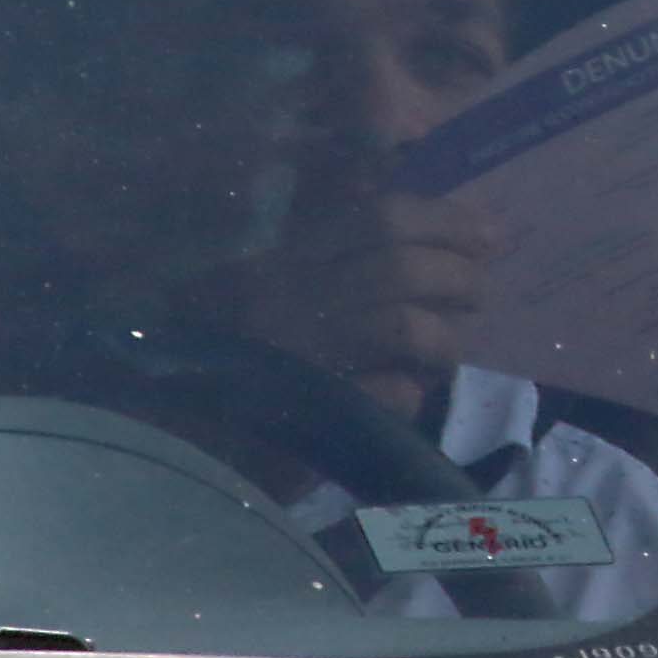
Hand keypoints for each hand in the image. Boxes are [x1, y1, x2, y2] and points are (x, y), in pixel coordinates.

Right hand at [218, 185, 509, 420]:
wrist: (172, 442)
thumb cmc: (223, 359)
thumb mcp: (265, 289)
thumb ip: (332, 257)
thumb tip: (426, 243)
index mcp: (276, 259)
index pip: (375, 215)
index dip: (444, 220)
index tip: (485, 233)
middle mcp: (287, 299)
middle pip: (401, 268)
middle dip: (458, 277)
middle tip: (477, 292)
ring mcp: (300, 359)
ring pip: (406, 328)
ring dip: (444, 340)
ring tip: (446, 350)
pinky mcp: (314, 419)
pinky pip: (394, 394)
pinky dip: (412, 392)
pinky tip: (406, 394)